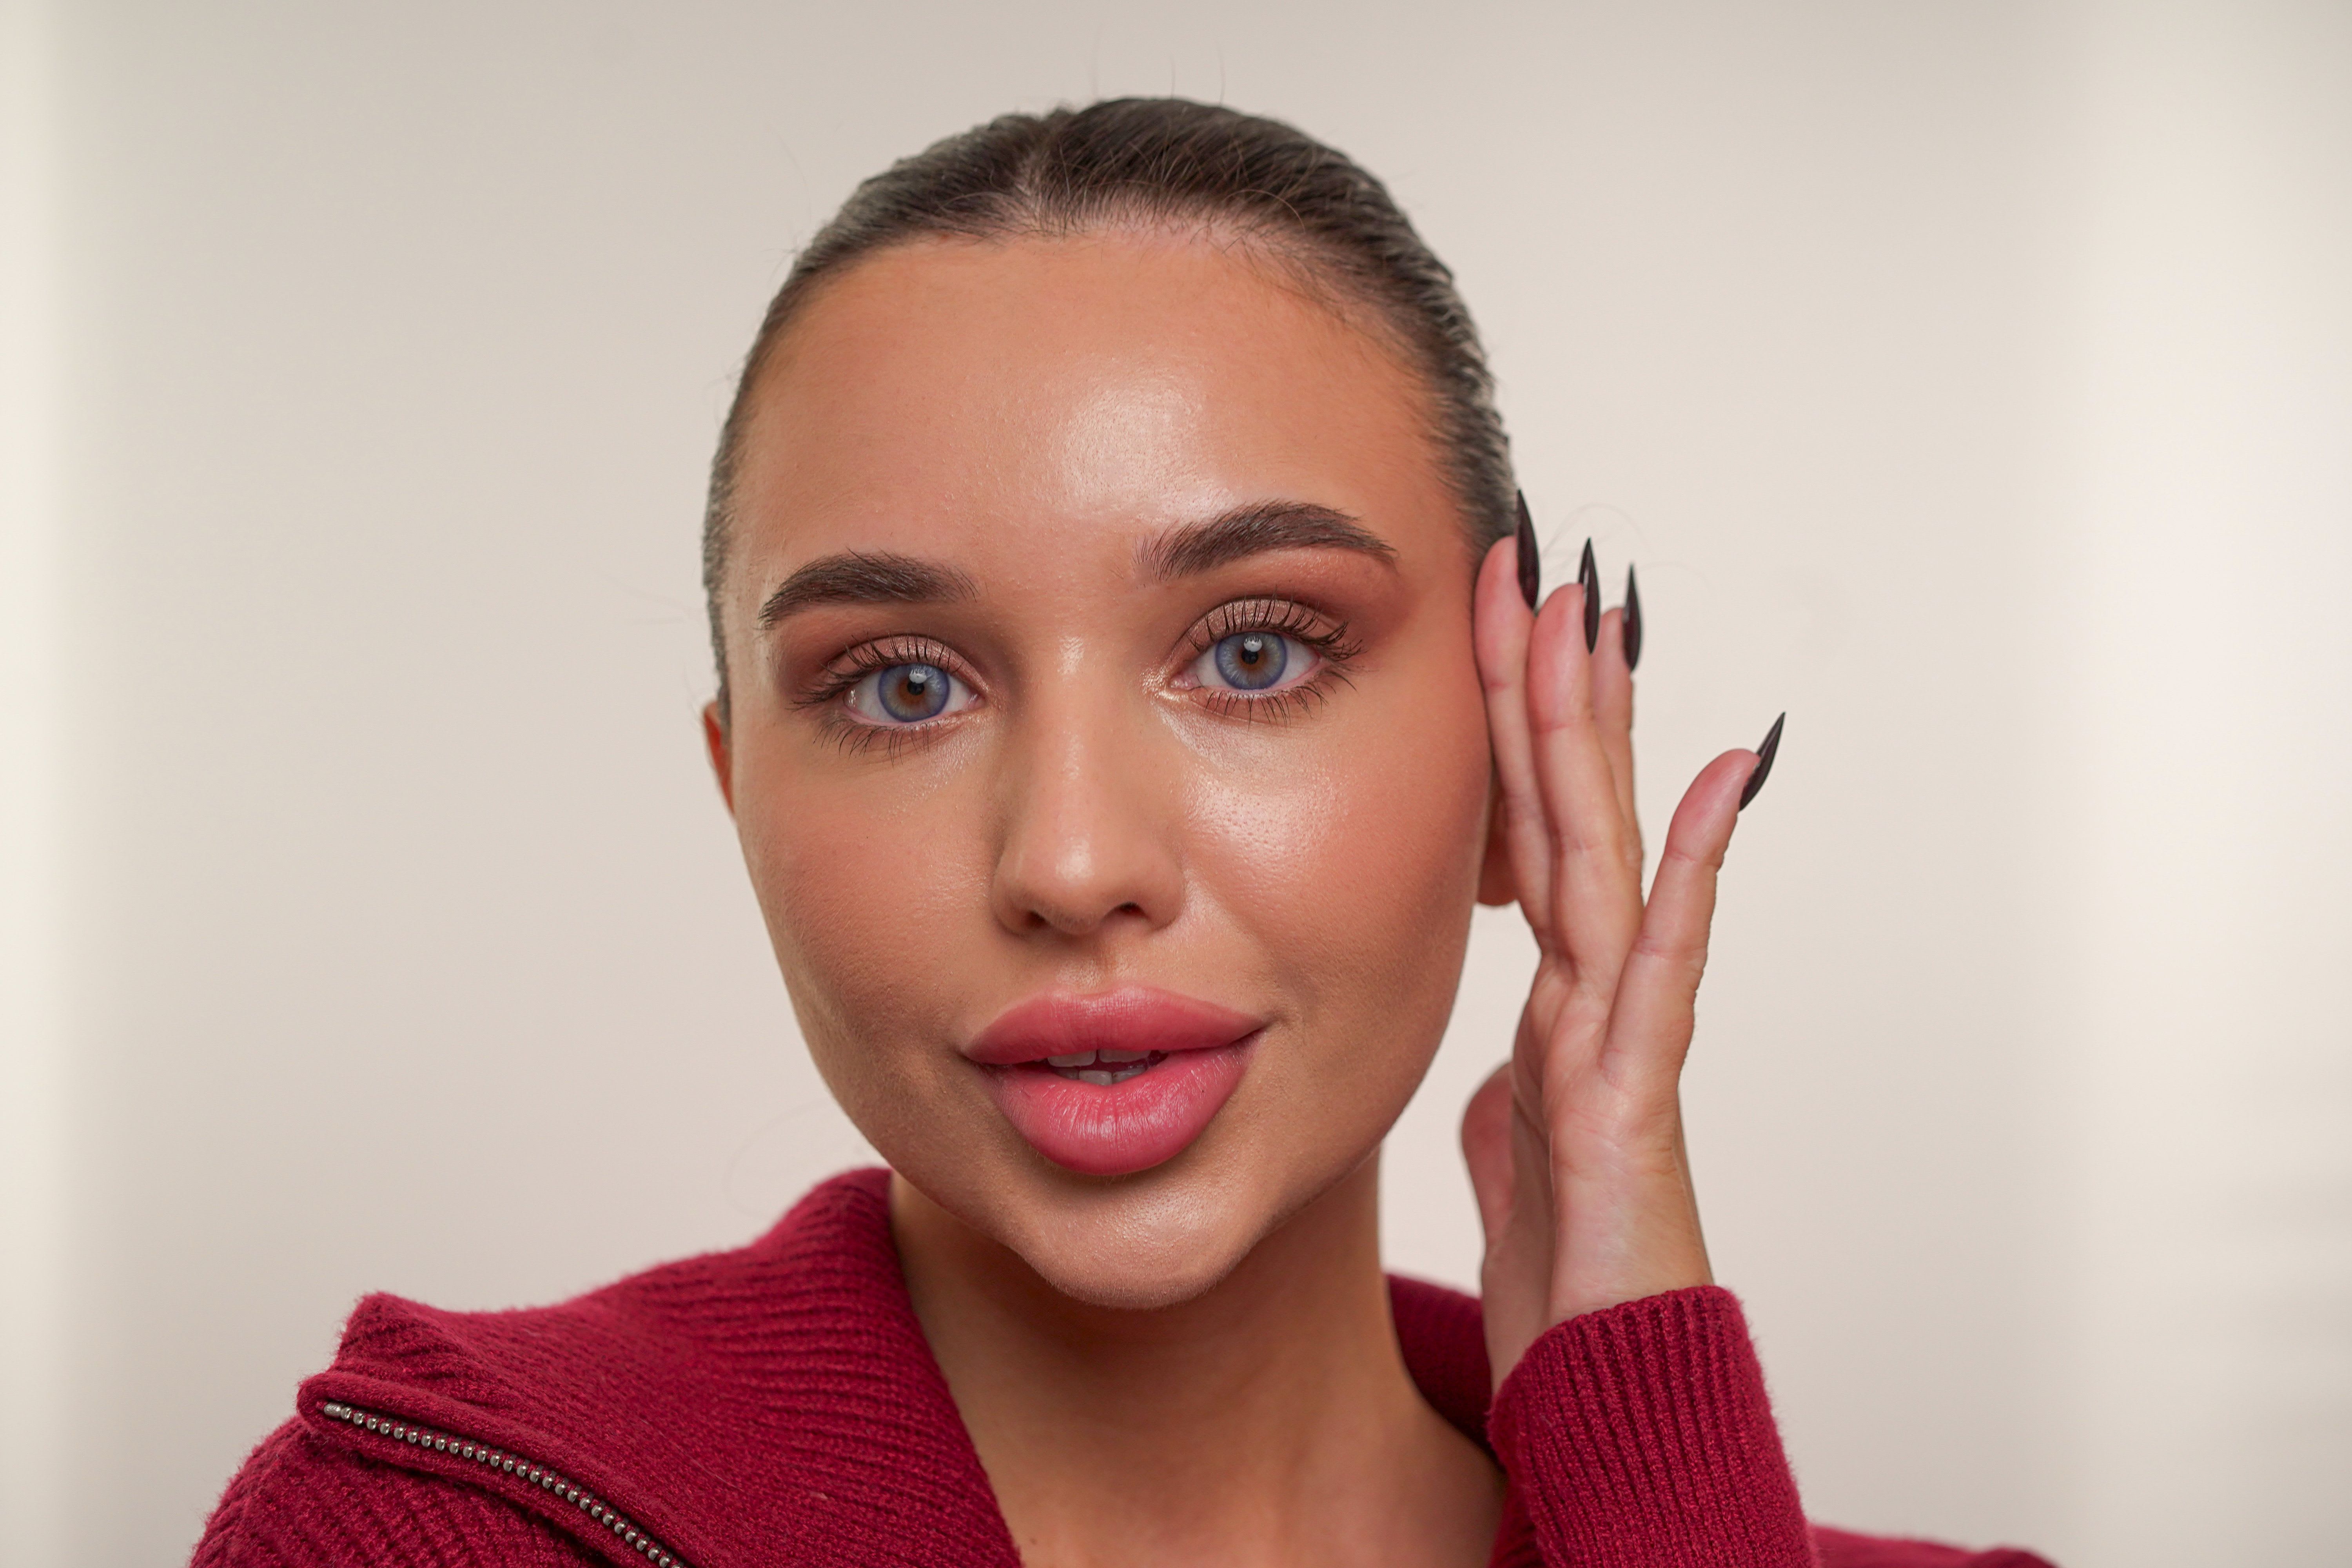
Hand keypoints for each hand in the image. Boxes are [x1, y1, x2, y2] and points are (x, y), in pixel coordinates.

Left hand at [1461, 528, 1770, 1386]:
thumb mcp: (1512, 1158)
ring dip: (1606, 734)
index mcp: (1554, 999)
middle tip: (1541, 565)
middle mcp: (1595, 993)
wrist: (1602, 1387)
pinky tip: (1730, 772)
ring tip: (1604, 619)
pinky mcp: (1641, 1085)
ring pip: (1610, 852)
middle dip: (1551, 687)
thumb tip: (1512, 1063)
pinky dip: (1701, 862)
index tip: (1491, 622)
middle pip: (1565, 810)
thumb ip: (1514, 1097)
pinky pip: (1671, 956)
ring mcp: (1626, 1029)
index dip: (1504, 727)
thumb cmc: (1571, 1278)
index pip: (1519, 832)